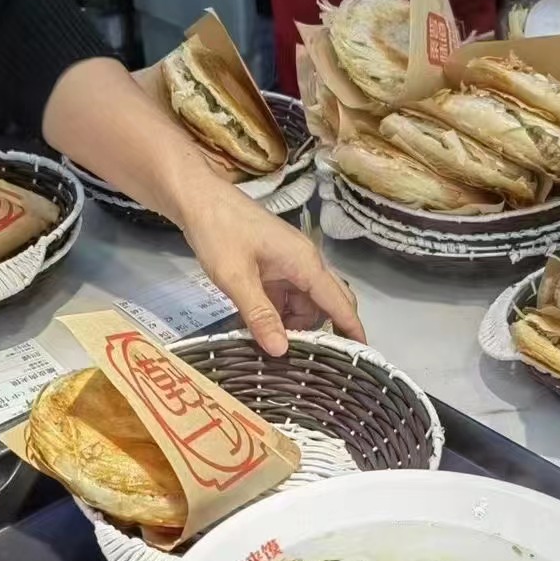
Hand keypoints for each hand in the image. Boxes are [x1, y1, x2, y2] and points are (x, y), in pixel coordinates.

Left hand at [181, 184, 364, 355]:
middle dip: (322, 331)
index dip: (352, 330)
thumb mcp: (235, 277)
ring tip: (272, 345)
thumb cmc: (218, 231)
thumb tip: (281, 351)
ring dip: (294, 324)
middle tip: (309, 362)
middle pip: (328, 303)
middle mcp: (305, 263)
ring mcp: (289, 264)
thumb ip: (259, 315)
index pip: (339, 302)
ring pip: (305, 304)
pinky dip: (278, 314)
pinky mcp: (274, 266)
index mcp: (305, 263)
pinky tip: (260, 328)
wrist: (198, 198)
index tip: (361, 357)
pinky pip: (287, 297)